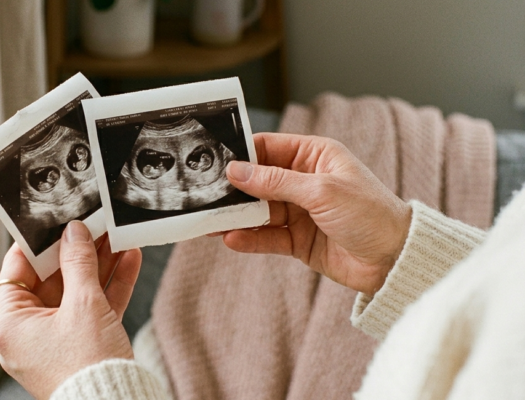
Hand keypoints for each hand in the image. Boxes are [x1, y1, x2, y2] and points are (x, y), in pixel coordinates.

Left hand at [0, 221, 141, 398]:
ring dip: (99, 265)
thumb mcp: (83, 304)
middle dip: (78, 251)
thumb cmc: (85, 368)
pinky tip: (128, 261)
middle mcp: (28, 332)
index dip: (38, 242)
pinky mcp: (81, 346)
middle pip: (52, 278)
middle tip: (94, 226)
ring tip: (117, 237)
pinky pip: (92, 309)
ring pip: (77, 292)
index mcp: (10, 323)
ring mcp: (56, 339)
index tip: (56, 220)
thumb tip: (74, 233)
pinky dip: (110, 287)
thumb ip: (78, 262)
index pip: (17, 269)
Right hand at [222, 133, 410, 295]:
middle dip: (233, 189)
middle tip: (205, 195)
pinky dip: (249, 238)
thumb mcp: (322, 191)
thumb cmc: (371, 215)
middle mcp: (304, 181)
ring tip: (210, 222)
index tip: (214, 160)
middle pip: (257, 181)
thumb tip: (238, 171)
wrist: (395, 260)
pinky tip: (232, 239)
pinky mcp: (298, 239)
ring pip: (258, 211)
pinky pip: (267, 236)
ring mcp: (299, 211)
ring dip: (235, 216)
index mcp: (314, 156)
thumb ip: (276, 181)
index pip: (268, 148)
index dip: (241, 153)